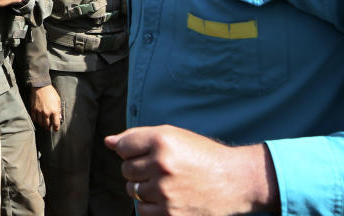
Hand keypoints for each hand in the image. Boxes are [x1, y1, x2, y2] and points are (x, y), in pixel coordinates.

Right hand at [29, 84, 61, 130]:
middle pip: (47, 126)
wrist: (41, 86)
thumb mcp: (58, 100)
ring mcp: (39, 112)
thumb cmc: (51, 92)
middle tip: (49, 127)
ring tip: (44, 123)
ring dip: (42, 125)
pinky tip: (38, 119)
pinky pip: (34, 119)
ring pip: (40, 124)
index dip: (56, 128)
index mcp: (54, 110)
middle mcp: (46, 113)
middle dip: (49, 127)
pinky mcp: (33, 109)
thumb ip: (59, 110)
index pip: (56, 124)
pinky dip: (36, 121)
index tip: (56, 129)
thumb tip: (59, 118)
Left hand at [104, 124, 278, 215]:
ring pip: (133, 190)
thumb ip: (138, 137)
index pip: (123, 146)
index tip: (148, 153)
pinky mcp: (171, 213)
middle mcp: (162, 164)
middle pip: (126, 169)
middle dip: (138, 169)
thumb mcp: (173, 136)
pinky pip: (143, 210)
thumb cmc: (201, 155)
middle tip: (161, 169)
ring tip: (167, 183)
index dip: (132, 150)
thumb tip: (108, 142)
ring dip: (144, 188)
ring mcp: (166, 191)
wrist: (235, 180)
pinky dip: (152, 206)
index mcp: (161, 140)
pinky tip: (169, 198)